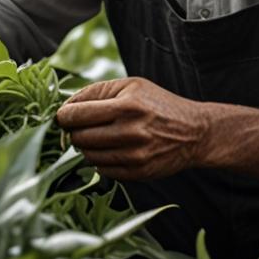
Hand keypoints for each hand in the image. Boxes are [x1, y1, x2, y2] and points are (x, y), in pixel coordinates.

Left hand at [55, 77, 208, 180]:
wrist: (194, 132)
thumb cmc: (158, 105)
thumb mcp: (131, 86)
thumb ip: (96, 92)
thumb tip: (65, 106)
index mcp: (126, 106)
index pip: (75, 114)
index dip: (64, 116)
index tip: (65, 116)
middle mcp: (130, 132)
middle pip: (78, 137)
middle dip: (75, 131)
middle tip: (84, 126)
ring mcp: (134, 155)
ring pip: (87, 155)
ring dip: (87, 146)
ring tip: (101, 137)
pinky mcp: (137, 173)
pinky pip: (101, 170)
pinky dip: (100, 160)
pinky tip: (112, 150)